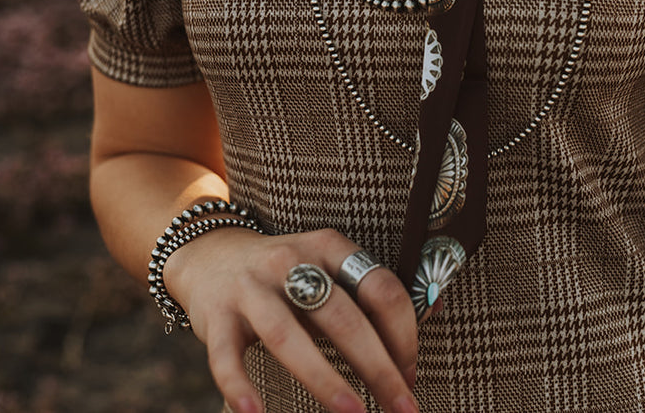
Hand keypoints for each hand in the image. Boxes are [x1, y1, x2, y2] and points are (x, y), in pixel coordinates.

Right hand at [164, 226, 418, 412]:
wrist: (209, 255)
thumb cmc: (286, 275)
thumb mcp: (327, 268)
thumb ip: (369, 292)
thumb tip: (435, 311)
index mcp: (329, 247)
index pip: (380, 288)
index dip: (404, 334)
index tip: (412, 374)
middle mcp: (290, 261)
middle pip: (342, 315)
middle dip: (378, 367)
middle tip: (402, 407)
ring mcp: (250, 289)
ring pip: (288, 336)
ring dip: (325, 379)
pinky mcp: (216, 317)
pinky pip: (226, 356)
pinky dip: (239, 387)